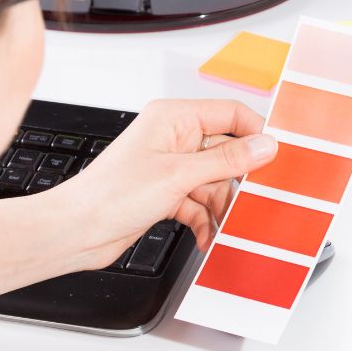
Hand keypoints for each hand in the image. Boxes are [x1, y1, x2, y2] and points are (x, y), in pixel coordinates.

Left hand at [56, 99, 277, 266]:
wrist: (75, 232)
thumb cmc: (109, 195)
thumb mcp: (178, 175)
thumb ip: (226, 161)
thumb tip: (263, 146)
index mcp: (174, 118)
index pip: (230, 114)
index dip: (255, 134)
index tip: (275, 157)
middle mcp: (173, 138)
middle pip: (226, 152)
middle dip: (238, 180)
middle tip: (255, 199)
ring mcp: (170, 167)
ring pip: (214, 182)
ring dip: (222, 206)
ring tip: (227, 226)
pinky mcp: (166, 193)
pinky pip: (199, 203)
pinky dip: (206, 220)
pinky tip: (208, 236)